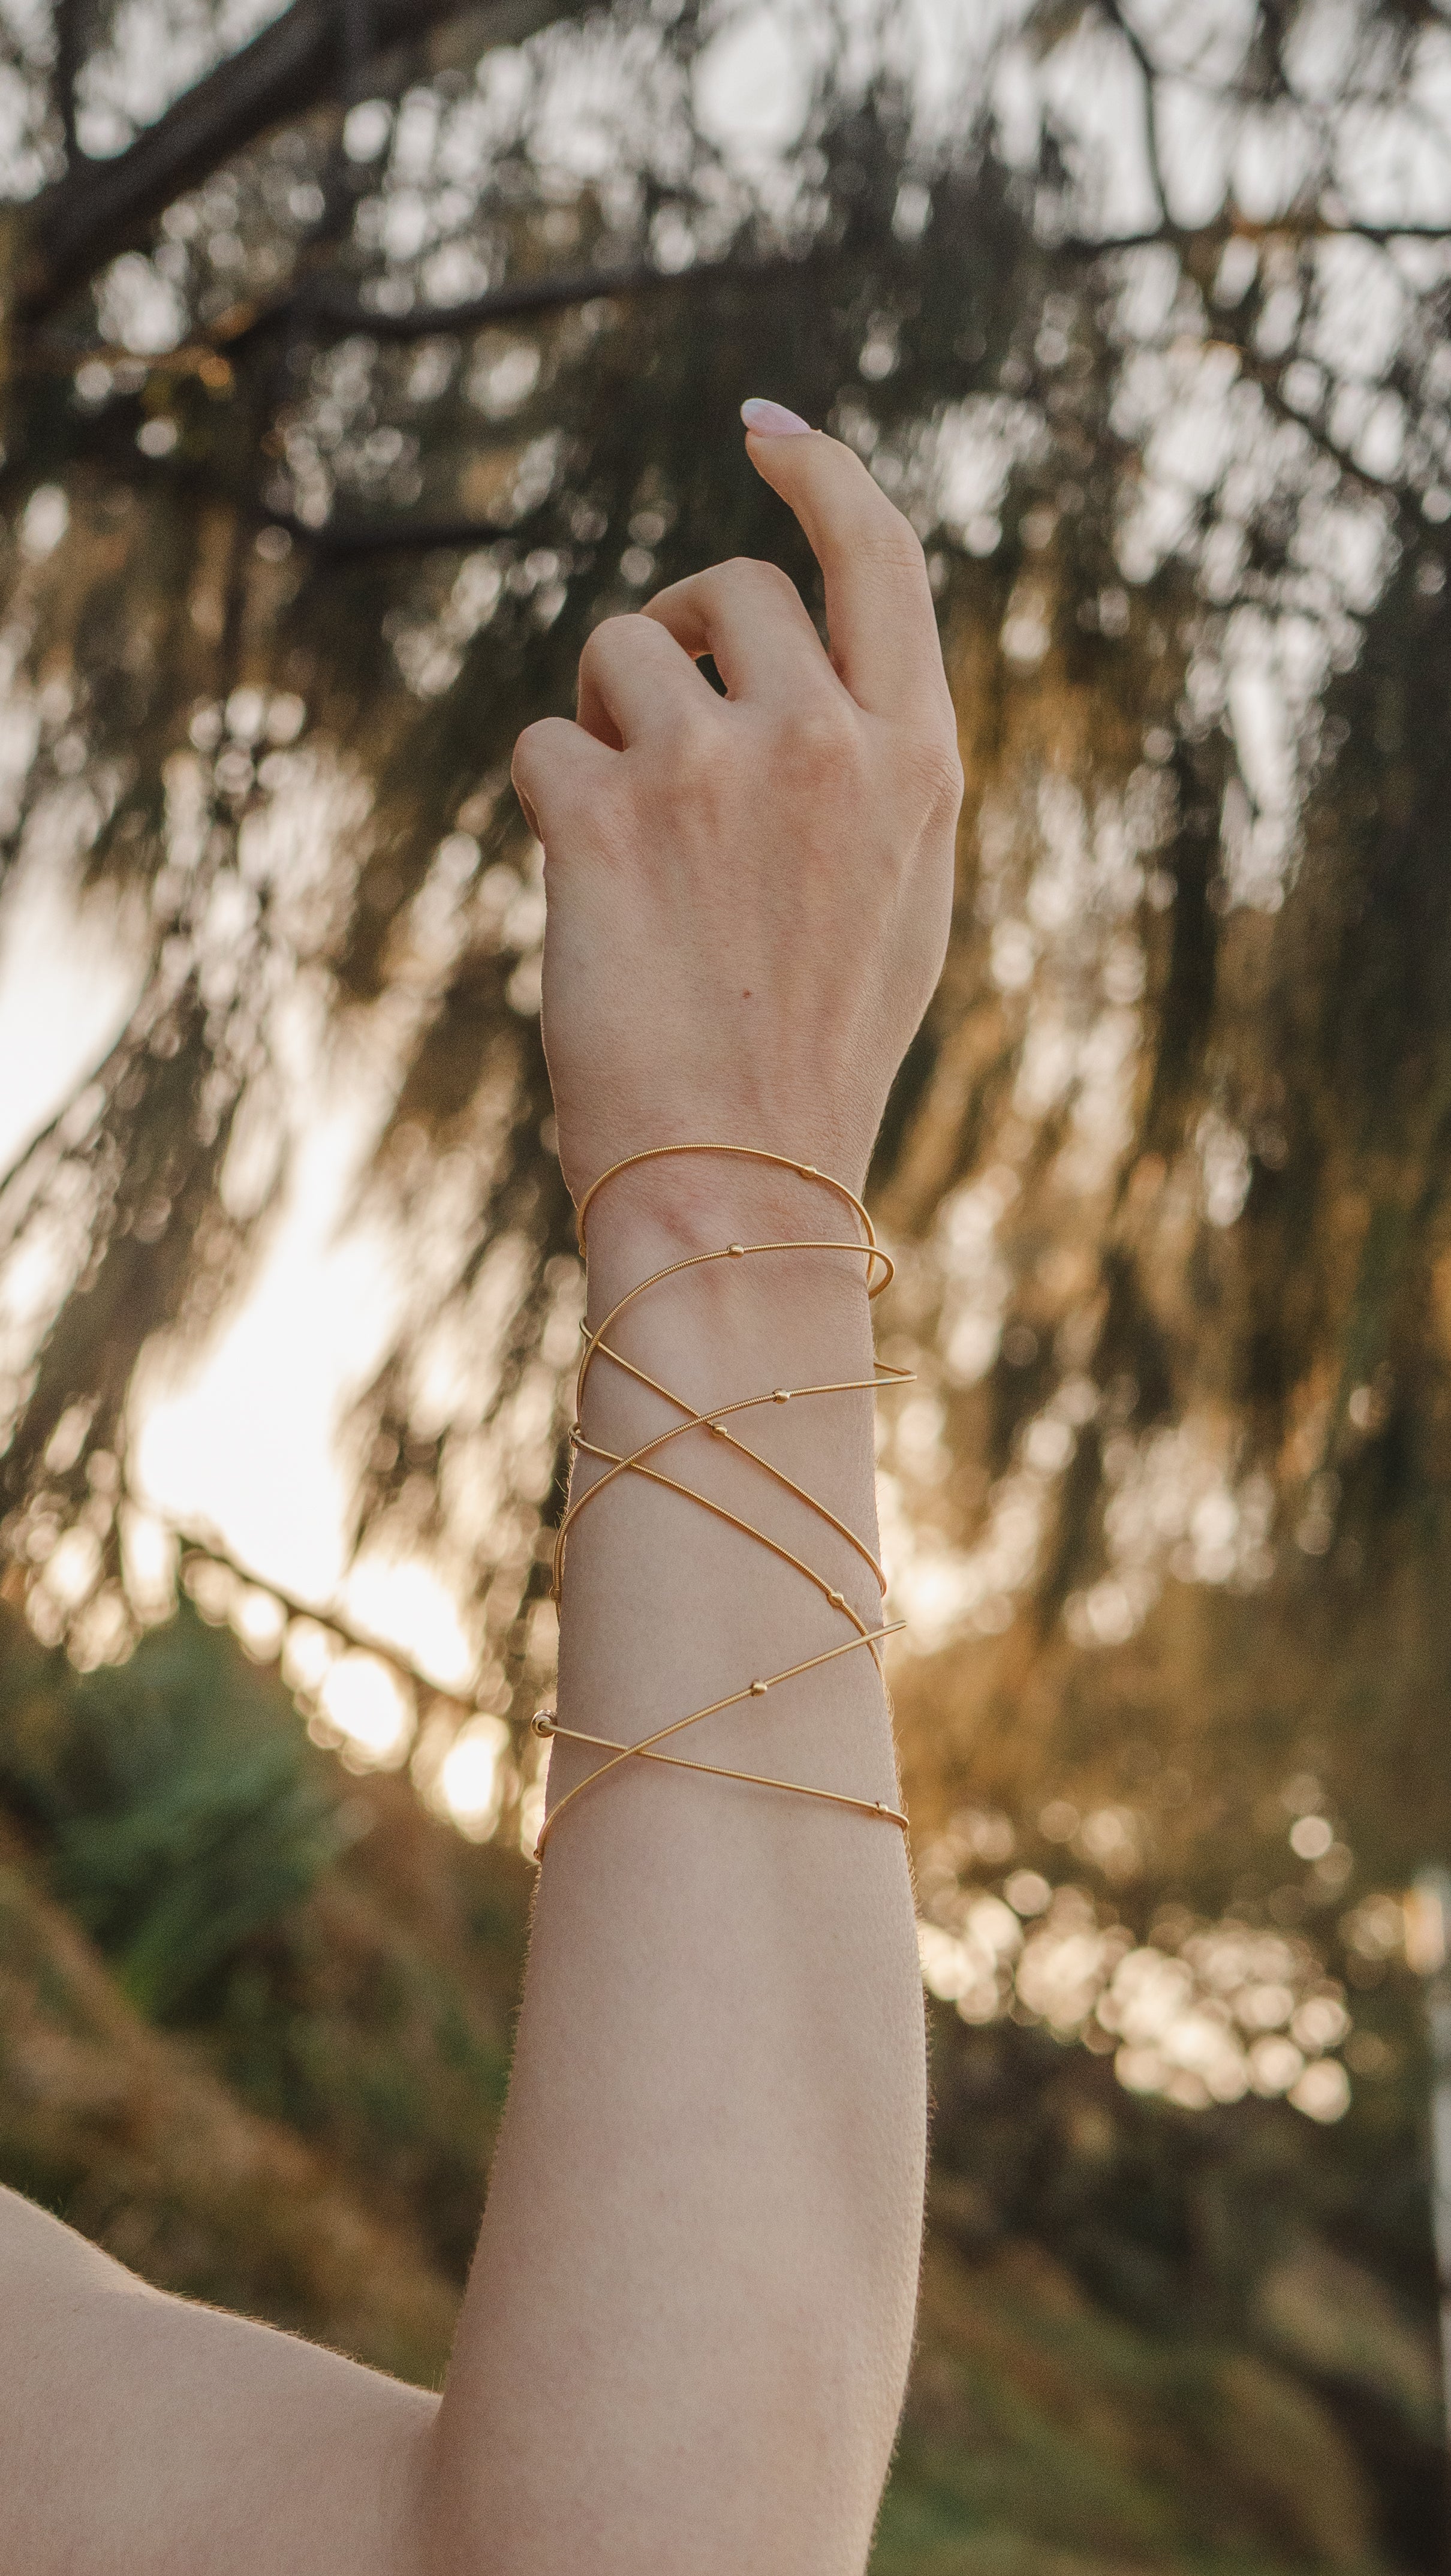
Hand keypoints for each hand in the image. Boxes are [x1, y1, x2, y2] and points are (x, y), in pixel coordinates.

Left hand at [511, 409, 962, 1212]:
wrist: (737, 1176)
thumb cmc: (816, 1048)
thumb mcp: (902, 893)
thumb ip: (876, 760)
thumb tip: (814, 658)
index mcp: (919, 758)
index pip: (878, 553)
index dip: (819, 470)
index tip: (765, 431)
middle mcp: (826, 741)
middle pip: (730, 591)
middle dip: (681, 635)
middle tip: (660, 728)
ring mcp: (715, 771)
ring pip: (621, 650)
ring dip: (604, 718)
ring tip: (629, 835)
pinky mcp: (604, 815)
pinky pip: (543, 741)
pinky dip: (549, 798)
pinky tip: (585, 889)